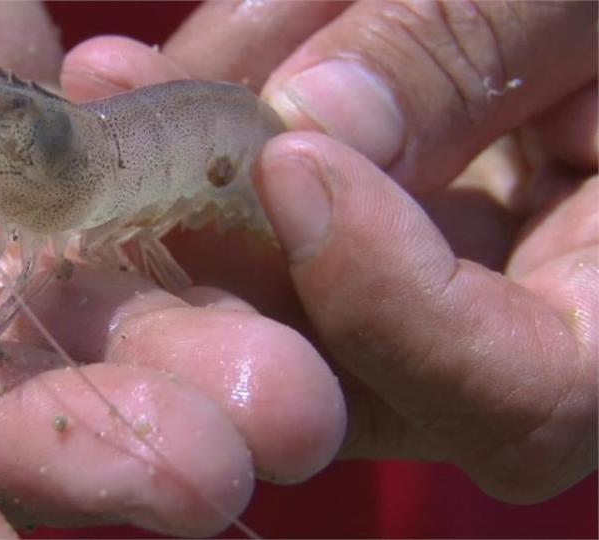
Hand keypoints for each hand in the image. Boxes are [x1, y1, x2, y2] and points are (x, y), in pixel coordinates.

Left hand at [62, 0, 596, 502]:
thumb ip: (461, 47)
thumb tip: (304, 121)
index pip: (528, 397)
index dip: (399, 311)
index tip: (297, 164)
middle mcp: (505, 321)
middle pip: (352, 375)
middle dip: (235, 268)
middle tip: (137, 160)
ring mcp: (416, 280)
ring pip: (277, 302)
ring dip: (189, 199)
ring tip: (116, 83)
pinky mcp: (348, 228)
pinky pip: (255, 229)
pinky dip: (203, 152)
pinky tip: (130, 73)